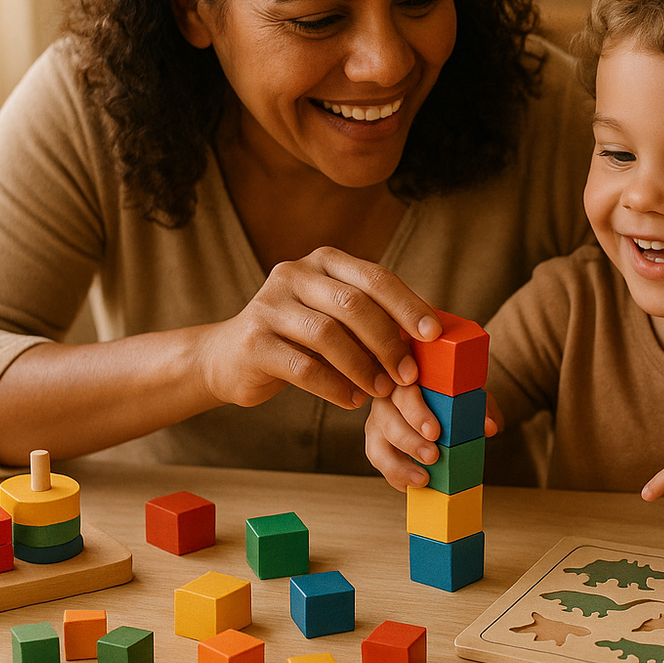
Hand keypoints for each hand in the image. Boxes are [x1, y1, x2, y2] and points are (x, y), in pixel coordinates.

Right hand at [195, 248, 440, 410]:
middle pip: (353, 303)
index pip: (374, 277)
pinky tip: (351, 401)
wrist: (230, 358)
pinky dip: (334, 387)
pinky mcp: (253, 342)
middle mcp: (293, 274)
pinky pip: (303, 367)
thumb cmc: (299, 339)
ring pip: (328, 334)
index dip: (407, 305)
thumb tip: (430, 336)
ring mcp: (268, 305)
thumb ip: (372, 317)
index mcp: (323, 261)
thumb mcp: (335, 317)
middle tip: (408, 375)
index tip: (433, 335)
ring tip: (380, 391)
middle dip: (387, 341)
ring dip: (362, 367)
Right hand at [365, 384, 500, 491]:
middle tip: (432, 457)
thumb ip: (480, 407)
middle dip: (410, 441)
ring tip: (423, 479)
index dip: (417, 413)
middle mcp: (387, 398)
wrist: (438, 402)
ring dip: (399, 465)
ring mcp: (377, 422)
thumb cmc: (450, 395)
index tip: (435, 432)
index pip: (406, 392)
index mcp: (408, 380)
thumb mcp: (468, 396)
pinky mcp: (376, 443)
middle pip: (388, 419)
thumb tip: (489, 427)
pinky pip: (379, 462)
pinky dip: (396, 476)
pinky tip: (414, 484)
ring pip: (377, 445)